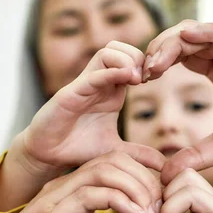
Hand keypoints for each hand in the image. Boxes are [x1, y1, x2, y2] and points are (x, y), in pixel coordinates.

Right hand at [0, 152, 169, 212]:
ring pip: (107, 168)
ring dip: (138, 190)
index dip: (149, 185)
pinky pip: (92, 191)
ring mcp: (59, 195)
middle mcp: (70, 186)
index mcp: (79, 193)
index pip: (120, 168)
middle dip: (148, 184)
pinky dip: (121, 200)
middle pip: (118, 161)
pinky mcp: (51, 211)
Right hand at [21, 40, 163, 173]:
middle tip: (148, 77)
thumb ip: (138, 153)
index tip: (157, 81)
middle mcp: (99, 83)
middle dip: (138, 56)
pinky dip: (110, 73)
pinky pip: (92, 75)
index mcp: (111, 91)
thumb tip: (164, 164)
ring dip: (126, 60)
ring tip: (137, 79)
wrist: (48, 156)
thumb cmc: (78, 148)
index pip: (131, 60)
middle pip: (120, 48)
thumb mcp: (116, 150)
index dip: (146, 65)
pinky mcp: (70, 94)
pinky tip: (128, 79)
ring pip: (106, 52)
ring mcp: (84, 86)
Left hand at [143, 21, 212, 185]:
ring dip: (179, 41)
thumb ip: (195, 156)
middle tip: (140, 69)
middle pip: (190, 42)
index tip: (137, 80)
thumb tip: (164, 173)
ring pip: (209, 36)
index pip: (184, 56)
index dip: (159, 62)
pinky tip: (189, 35)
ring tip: (155, 55)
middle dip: (161, 50)